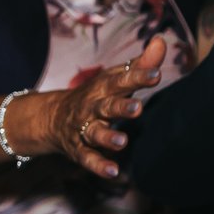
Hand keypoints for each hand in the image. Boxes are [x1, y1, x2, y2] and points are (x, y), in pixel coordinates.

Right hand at [31, 36, 170, 177]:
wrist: (53, 117)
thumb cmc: (96, 95)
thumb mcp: (115, 77)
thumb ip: (140, 63)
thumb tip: (161, 40)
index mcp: (104, 87)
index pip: (122, 79)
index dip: (139, 76)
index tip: (157, 74)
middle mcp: (93, 107)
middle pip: (107, 105)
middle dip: (121, 107)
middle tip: (137, 108)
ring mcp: (84, 128)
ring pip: (95, 133)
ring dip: (108, 137)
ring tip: (123, 141)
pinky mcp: (79, 149)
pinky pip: (88, 158)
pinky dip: (99, 166)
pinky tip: (114, 172)